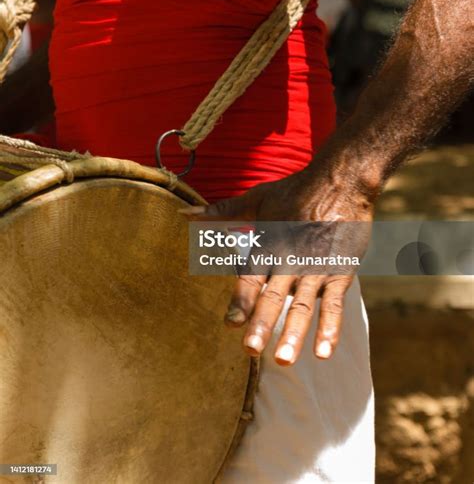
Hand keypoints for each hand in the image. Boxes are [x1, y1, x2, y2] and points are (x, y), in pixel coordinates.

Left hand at [183, 163, 373, 365]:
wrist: (340, 180)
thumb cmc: (294, 190)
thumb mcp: (256, 199)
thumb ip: (221, 212)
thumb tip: (184, 214)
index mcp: (268, 245)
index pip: (251, 277)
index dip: (241, 300)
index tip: (230, 323)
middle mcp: (290, 259)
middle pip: (274, 295)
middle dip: (262, 322)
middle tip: (250, 350)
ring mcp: (316, 267)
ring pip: (304, 305)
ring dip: (295, 333)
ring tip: (285, 360)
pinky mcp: (340, 271)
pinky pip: (335, 304)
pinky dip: (331, 328)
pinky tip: (324, 353)